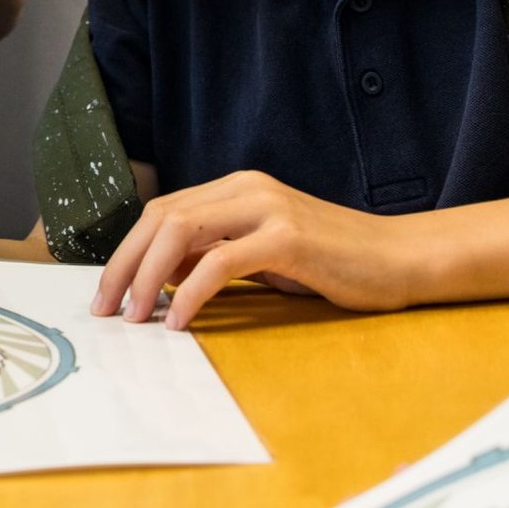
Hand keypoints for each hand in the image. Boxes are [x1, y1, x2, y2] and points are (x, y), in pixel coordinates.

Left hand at [91, 170, 417, 329]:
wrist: (402, 258)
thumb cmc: (334, 262)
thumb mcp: (264, 254)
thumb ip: (216, 253)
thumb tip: (160, 275)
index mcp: (237, 187)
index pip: (162, 211)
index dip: (127, 249)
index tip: (109, 290)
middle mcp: (246, 188)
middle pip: (161, 217)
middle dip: (124, 263)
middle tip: (106, 307)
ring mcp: (267, 208)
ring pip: (181, 232)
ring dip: (147, 276)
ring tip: (133, 316)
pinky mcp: (288, 238)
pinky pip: (220, 262)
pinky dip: (189, 292)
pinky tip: (177, 320)